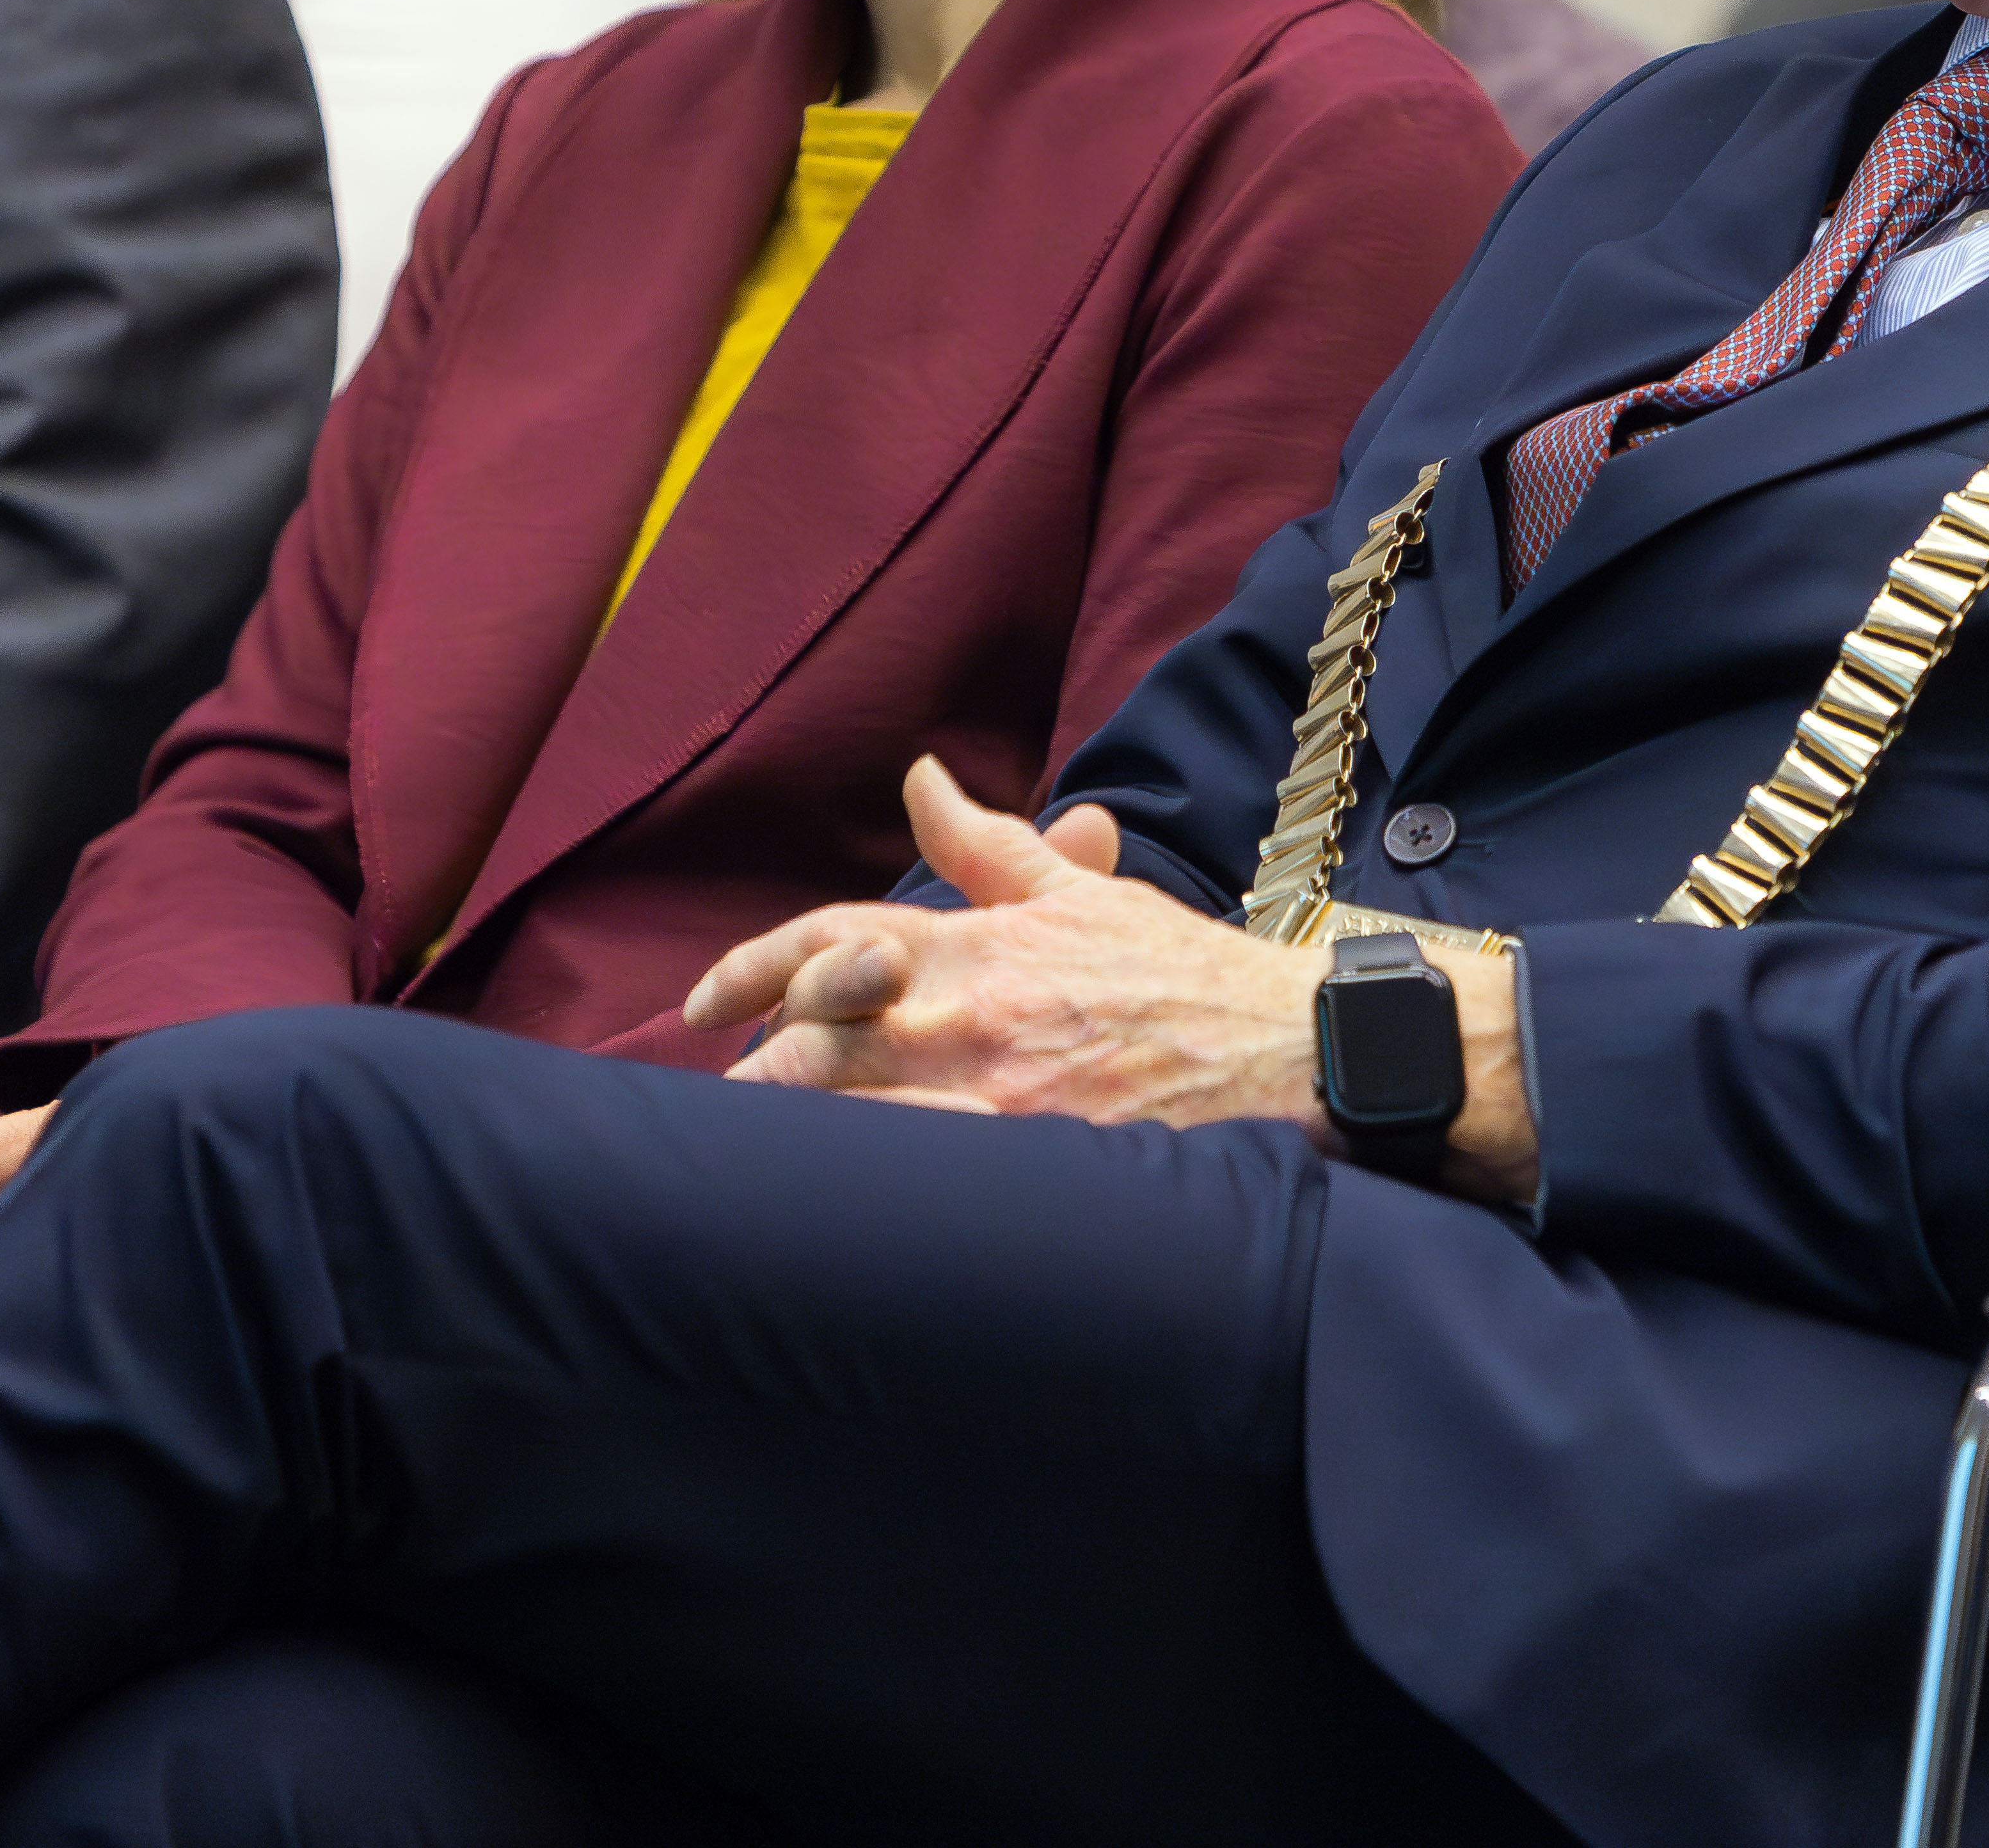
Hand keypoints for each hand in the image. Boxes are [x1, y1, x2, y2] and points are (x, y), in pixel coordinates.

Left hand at [694, 757, 1329, 1130]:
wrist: (1283, 1049)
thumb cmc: (1180, 975)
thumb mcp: (1079, 896)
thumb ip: (986, 843)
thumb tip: (921, 779)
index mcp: (974, 943)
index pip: (827, 939)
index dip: (750, 968)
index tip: (705, 1006)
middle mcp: (968, 1017)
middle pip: (811, 1040)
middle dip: (757, 1072)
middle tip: (728, 1097)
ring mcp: (993, 1099)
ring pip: (847, 1119)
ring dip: (795, 1135)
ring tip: (754, 1162)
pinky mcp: (1026, 1166)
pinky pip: (916, 1182)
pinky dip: (865, 1187)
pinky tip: (835, 1210)